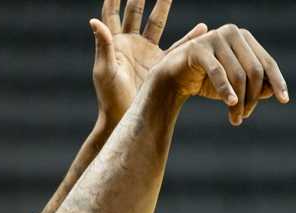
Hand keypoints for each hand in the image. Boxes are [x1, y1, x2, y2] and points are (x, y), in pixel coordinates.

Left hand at [91, 1, 207, 123]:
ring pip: (156, 24)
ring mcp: (146, 52)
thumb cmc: (109, 97)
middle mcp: (130, 44)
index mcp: (115, 43)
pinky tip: (202, 28)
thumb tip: (94, 21)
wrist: (123, 118)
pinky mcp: (159, 64)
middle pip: (135, 12)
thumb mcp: (105, 71)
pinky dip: (189, 38)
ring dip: (163, 7)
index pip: (112, 14)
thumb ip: (103, 46)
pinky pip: (176, 47)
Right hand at [152, 23, 289, 125]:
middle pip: (254, 70)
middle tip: (244, 118)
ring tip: (235, 120)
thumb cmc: (204, 81)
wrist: (171, 79)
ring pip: (238, 75)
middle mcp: (232, 33)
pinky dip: (226, 90)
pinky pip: (218, 72)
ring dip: (239, 102)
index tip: (284, 100)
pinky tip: (231, 104)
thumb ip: (252, 86)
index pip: (266, 62)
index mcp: (244, 38)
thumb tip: (272, 90)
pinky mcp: (198, 48)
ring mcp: (215, 38)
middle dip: (252, 98)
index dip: (277, 81)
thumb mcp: (232, 86)